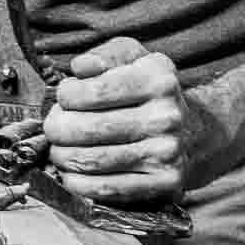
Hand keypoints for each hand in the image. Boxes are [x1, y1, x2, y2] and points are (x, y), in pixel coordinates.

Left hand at [42, 37, 188, 205]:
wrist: (192, 130)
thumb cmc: (146, 88)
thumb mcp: (133, 57)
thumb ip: (104, 55)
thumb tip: (80, 68)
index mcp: (158, 78)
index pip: (96, 89)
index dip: (67, 95)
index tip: (62, 97)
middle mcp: (167, 115)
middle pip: (91, 128)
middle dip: (59, 128)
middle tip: (52, 128)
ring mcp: (168, 152)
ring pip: (95, 160)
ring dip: (64, 157)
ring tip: (58, 149)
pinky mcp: (165, 183)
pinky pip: (109, 189)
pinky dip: (80, 184)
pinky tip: (71, 174)